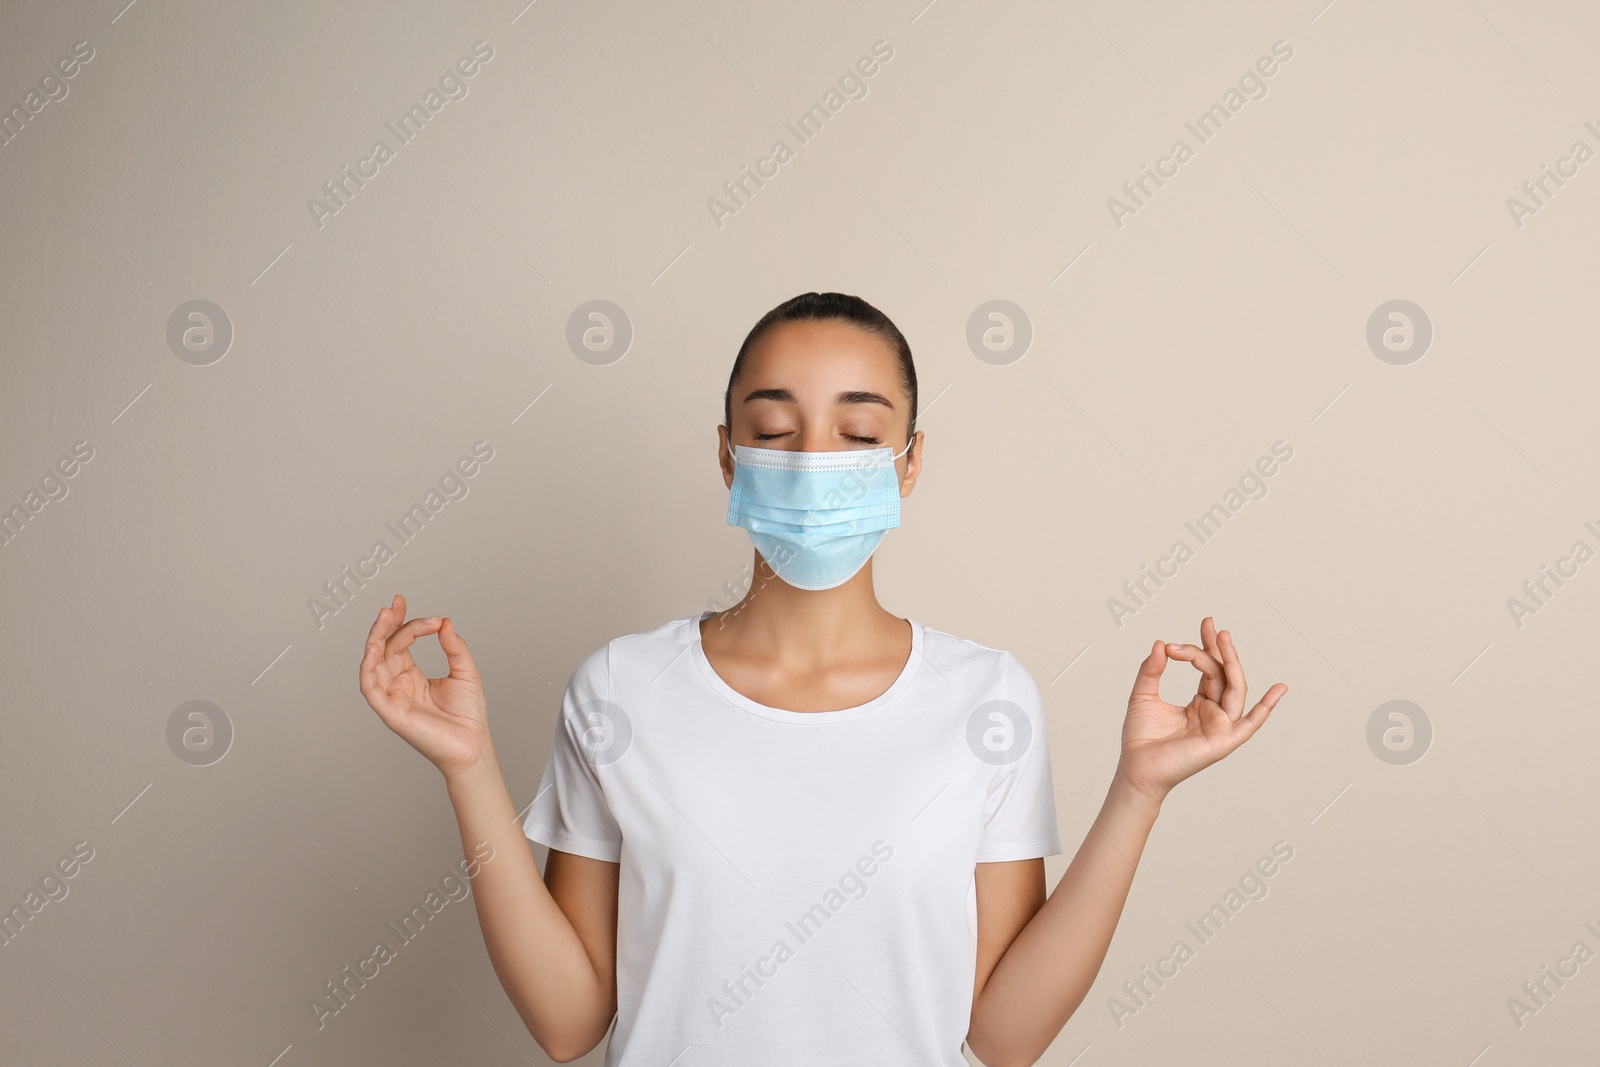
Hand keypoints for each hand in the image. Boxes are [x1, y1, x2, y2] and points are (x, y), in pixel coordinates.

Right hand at [358, 593, 491, 778]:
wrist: (472, 745)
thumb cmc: (468, 715)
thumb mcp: (465, 672)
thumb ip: (454, 647)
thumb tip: (445, 622)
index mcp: (412, 675)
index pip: (401, 642)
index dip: (407, 622)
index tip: (427, 613)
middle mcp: (398, 684)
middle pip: (384, 648)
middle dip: (387, 624)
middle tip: (395, 604)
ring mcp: (392, 697)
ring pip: (373, 662)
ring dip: (376, 637)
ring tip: (386, 615)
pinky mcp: (389, 711)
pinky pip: (370, 687)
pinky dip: (368, 666)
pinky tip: (375, 647)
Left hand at [1115, 617, 1285, 802]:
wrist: (1136, 768)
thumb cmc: (1140, 738)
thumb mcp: (1143, 695)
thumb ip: (1151, 670)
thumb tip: (1160, 644)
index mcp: (1200, 703)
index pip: (1210, 669)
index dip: (1206, 646)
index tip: (1203, 624)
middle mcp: (1214, 712)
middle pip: (1222, 674)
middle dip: (1218, 649)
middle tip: (1210, 626)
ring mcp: (1220, 726)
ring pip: (1233, 688)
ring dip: (1230, 662)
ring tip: (1222, 638)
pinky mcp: (1223, 741)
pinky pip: (1249, 723)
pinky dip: (1265, 708)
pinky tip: (1279, 689)